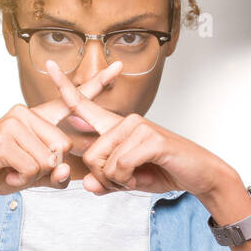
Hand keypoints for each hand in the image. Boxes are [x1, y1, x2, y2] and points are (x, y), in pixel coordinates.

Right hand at [0, 60, 123, 201]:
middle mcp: (25, 112)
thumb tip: (66, 169)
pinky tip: (6, 172)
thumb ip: (58, 174)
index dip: (97, 84)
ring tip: (12, 169)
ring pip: (49, 159)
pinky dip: (21, 178)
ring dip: (32, 175)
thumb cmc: (2, 172)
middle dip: (48, 168)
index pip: (71, 100)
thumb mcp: (37, 175)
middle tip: (23, 167)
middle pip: (64, 146)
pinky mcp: (3, 138)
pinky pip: (33, 168)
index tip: (118, 68)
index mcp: (37, 118)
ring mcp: (13, 122)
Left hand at [46, 59, 237, 197]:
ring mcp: (139, 126)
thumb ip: (106, 182)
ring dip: (117, 181)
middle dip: (102, 178)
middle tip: (122, 182)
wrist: (201, 175)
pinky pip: (121, 165)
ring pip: (105, 162)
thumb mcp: (129, 181)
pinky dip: (128, 179)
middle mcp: (126, 121)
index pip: (85, 104)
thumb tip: (88, 185)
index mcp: (117, 127)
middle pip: (90, 154)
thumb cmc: (165, 172)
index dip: (65, 87)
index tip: (50, 66)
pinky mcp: (151, 138)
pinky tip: (141, 177)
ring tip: (134, 179)